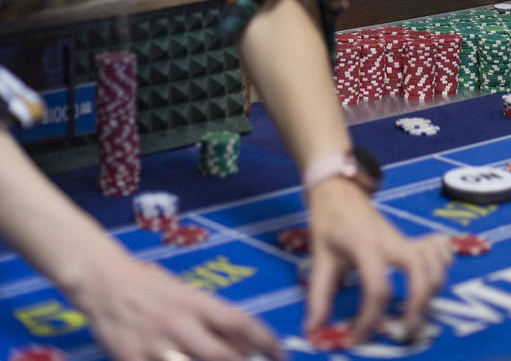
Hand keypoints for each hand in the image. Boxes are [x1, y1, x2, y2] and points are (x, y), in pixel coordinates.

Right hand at [70, 250, 282, 360]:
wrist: (104, 282)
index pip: (240, 322)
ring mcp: (156, 345)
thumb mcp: (182, 292)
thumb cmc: (148, 284)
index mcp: (195, 302)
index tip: (281, 353)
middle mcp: (180, 324)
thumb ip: (207, 315)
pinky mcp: (132, 359)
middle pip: (222, 355)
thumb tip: (240, 340)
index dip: (265, 340)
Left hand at [305, 177, 451, 342]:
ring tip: (419, 310)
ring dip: (433, 287)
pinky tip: (435, 277)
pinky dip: (443, 261)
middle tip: (408, 328)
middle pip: (418, 269)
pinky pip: (436, 247)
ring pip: (433, 259)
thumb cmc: (329, 222)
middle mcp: (389, 240)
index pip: (377, 287)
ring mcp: (402, 238)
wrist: (339, 190)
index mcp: (364, 245)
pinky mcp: (408, 238)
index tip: (358, 337)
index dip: (370, 318)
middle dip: (419, 301)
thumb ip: (319, 295)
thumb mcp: (320, 257)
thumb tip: (314, 330)